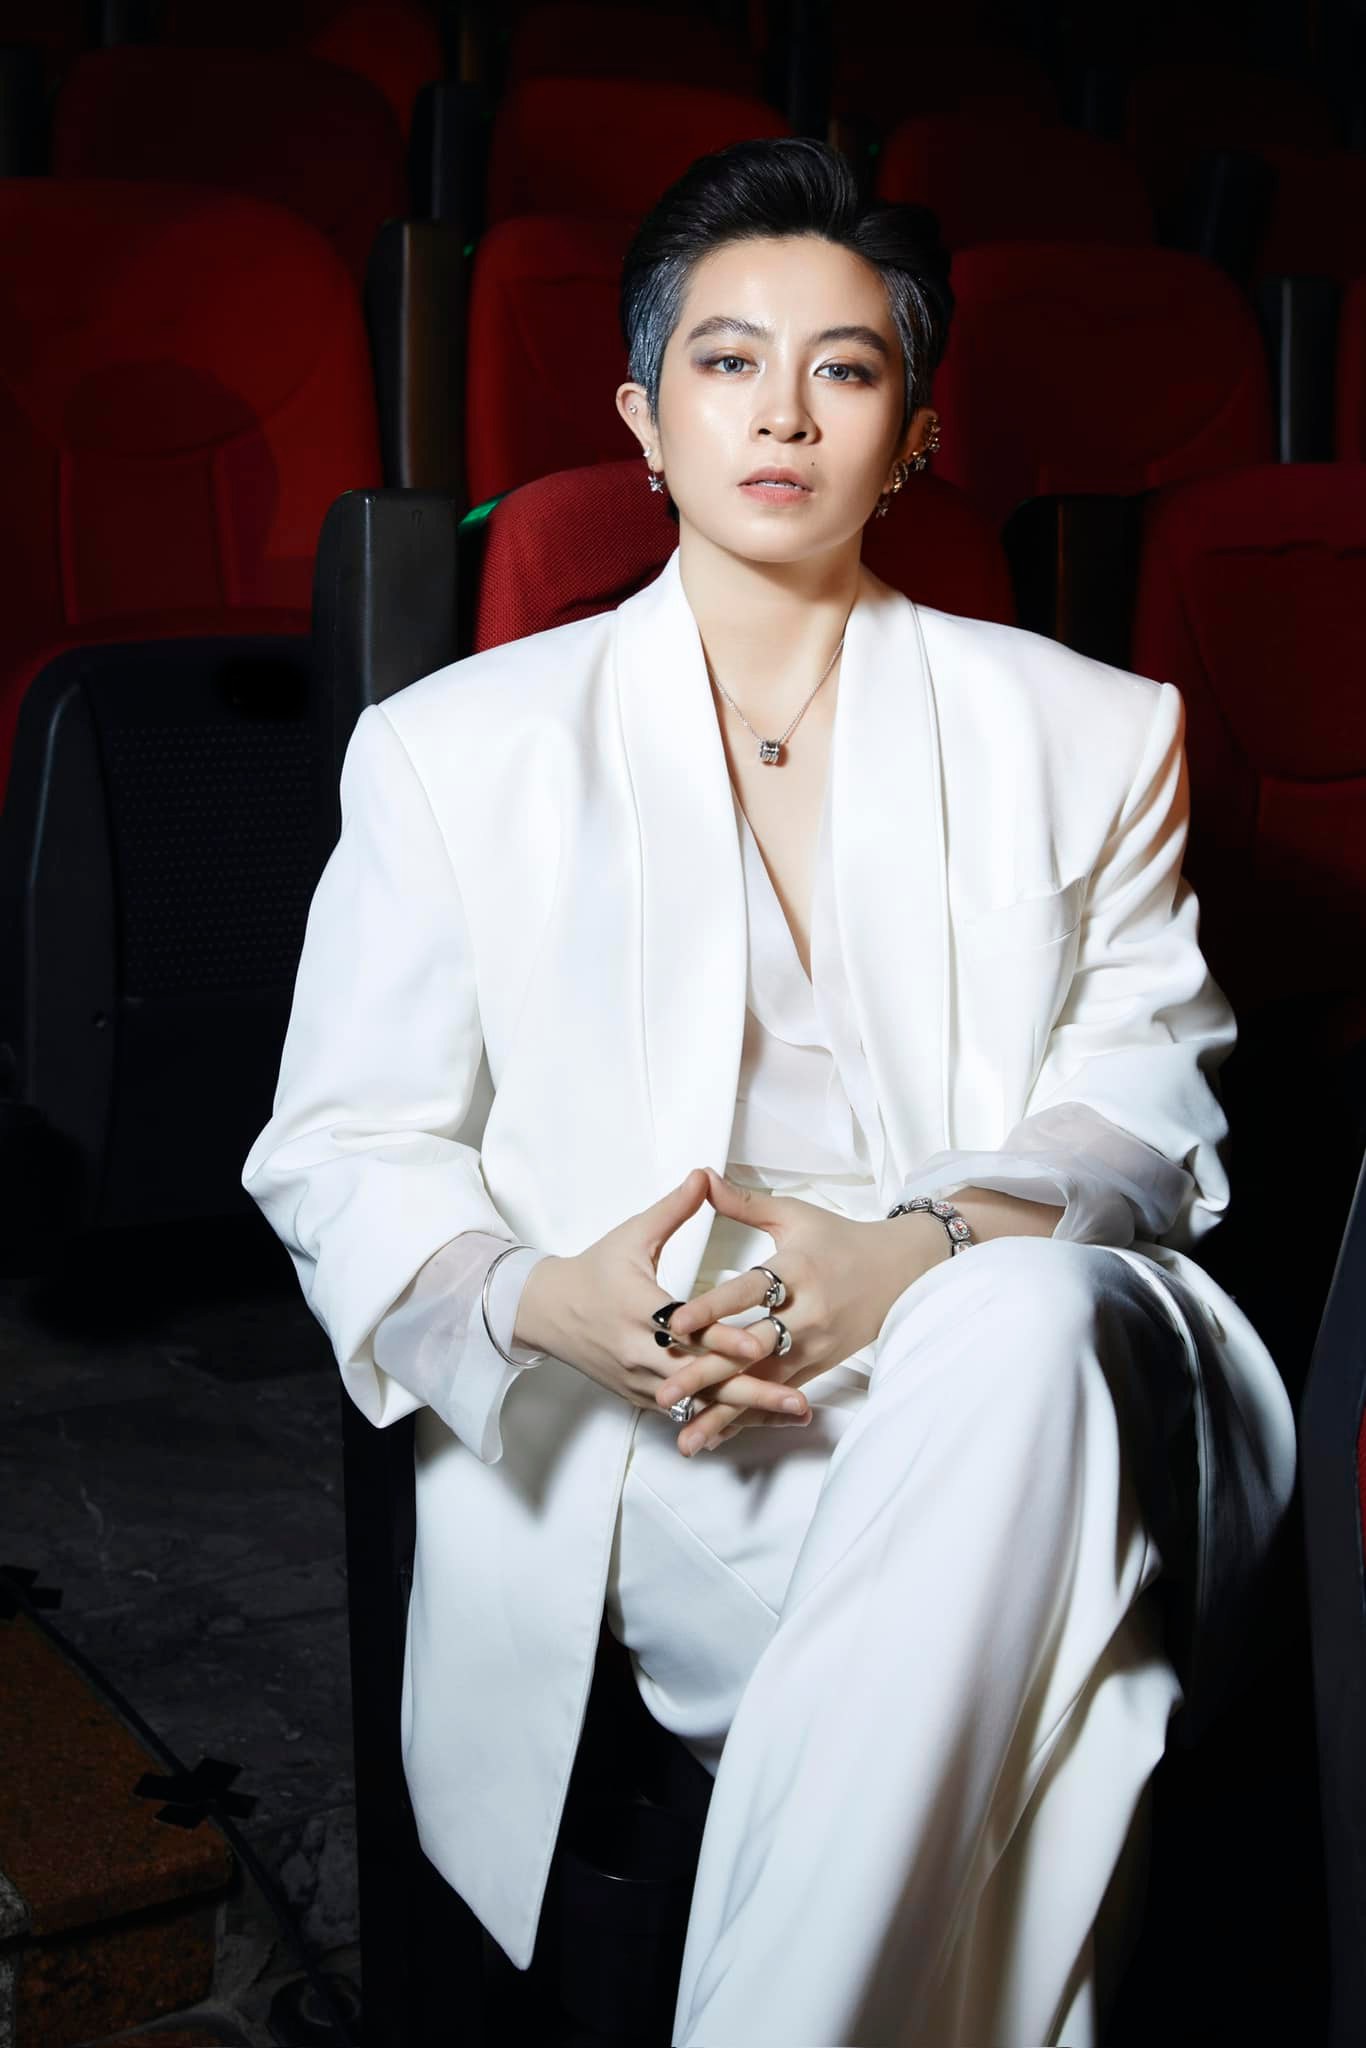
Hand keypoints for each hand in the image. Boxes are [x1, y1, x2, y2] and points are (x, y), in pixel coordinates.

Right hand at [511, 1169, 832, 1428]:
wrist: (547, 1312)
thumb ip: (673, 1209)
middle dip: (751, 1392)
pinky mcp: (641, 1397)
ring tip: (795, 1414)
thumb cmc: (594, 1270)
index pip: (685, 1329)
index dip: (722, 1338)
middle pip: (701, 1379)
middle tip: (799, 1403)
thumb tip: (705, 1175)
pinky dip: (724, 1419)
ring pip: (699, 1403)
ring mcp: (640, 1381)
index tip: (758, 1344)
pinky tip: (763, 1422)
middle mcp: (639, 1353)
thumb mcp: (632, 1235)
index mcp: (637, 1310)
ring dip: (747, 1412)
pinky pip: (687, 1413)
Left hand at [654, 1168, 948, 1453]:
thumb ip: (745, 1204)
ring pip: (762, 1383)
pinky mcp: (817, 1369)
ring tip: (685, 1437)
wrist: (901, 1272)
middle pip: (751, 1348)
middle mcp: (807, 1315)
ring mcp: (815, 1348)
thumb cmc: (841, 1240)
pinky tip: (715, 1435)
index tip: (676, 1322)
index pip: (749, 1291)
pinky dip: (747, 1416)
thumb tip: (702, 1178)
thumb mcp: (796, 1215)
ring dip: (722, 1410)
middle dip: (706, 1373)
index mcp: (798, 1271)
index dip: (713, 1306)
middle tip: (665, 1392)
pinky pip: (777, 1396)